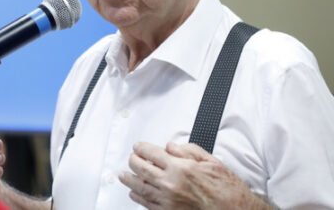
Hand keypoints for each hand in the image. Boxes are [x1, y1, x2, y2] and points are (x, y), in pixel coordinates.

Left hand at [119, 142, 270, 209]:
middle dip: (133, 161)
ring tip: (123, 175)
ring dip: (129, 179)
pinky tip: (135, 193)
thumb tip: (170, 147)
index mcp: (180, 167)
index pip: (151, 153)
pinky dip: (138, 197)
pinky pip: (147, 204)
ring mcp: (167, 200)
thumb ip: (188, 151)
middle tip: (131, 158)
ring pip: (140, 187)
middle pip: (141, 168)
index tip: (138, 147)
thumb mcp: (211, 162)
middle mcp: (170, 183)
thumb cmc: (227, 190)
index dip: (141, 148)